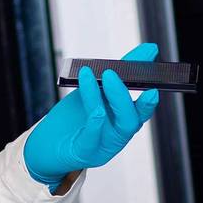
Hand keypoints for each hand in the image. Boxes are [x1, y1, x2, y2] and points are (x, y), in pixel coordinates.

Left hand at [24, 42, 160, 189]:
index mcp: (124, 120)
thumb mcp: (98, 90)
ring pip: (113, 127)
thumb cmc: (76, 116)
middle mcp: (118, 135)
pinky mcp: (85, 152)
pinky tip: (84, 98)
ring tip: (90, 75)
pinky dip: (93, 119)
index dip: (149, 98)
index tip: (153, 86)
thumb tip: (149, 49)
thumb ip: (123, 71)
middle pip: (130, 120)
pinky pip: (91, 137)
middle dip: (123, 96)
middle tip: (112, 73)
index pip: (142, 110)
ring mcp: (103, 146)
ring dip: (103, 99)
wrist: (49, 143)